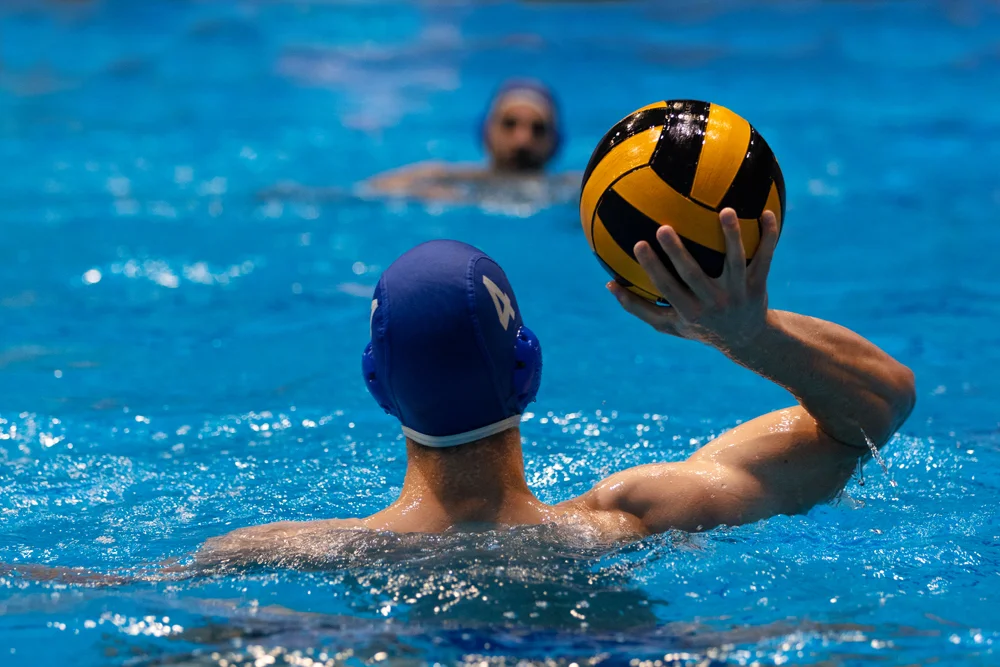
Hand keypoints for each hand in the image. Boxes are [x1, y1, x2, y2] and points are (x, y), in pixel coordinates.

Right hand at [609, 208, 778, 350]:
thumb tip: (608, 284)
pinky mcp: (760, 285)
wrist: (747, 340)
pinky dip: (769, 236)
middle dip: (678, 252)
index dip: (652, 267)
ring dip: (731, 237)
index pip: (667, 288)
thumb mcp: (669, 325)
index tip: (638, 244)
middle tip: (664, 227)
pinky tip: (768, 212)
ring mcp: (738, 293)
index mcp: (690, 311)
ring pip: (735, 262)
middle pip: (694, 275)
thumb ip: (639, 307)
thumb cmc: (701, 328)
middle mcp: (714, 303)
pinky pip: (765, 257)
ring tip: (725, 210)